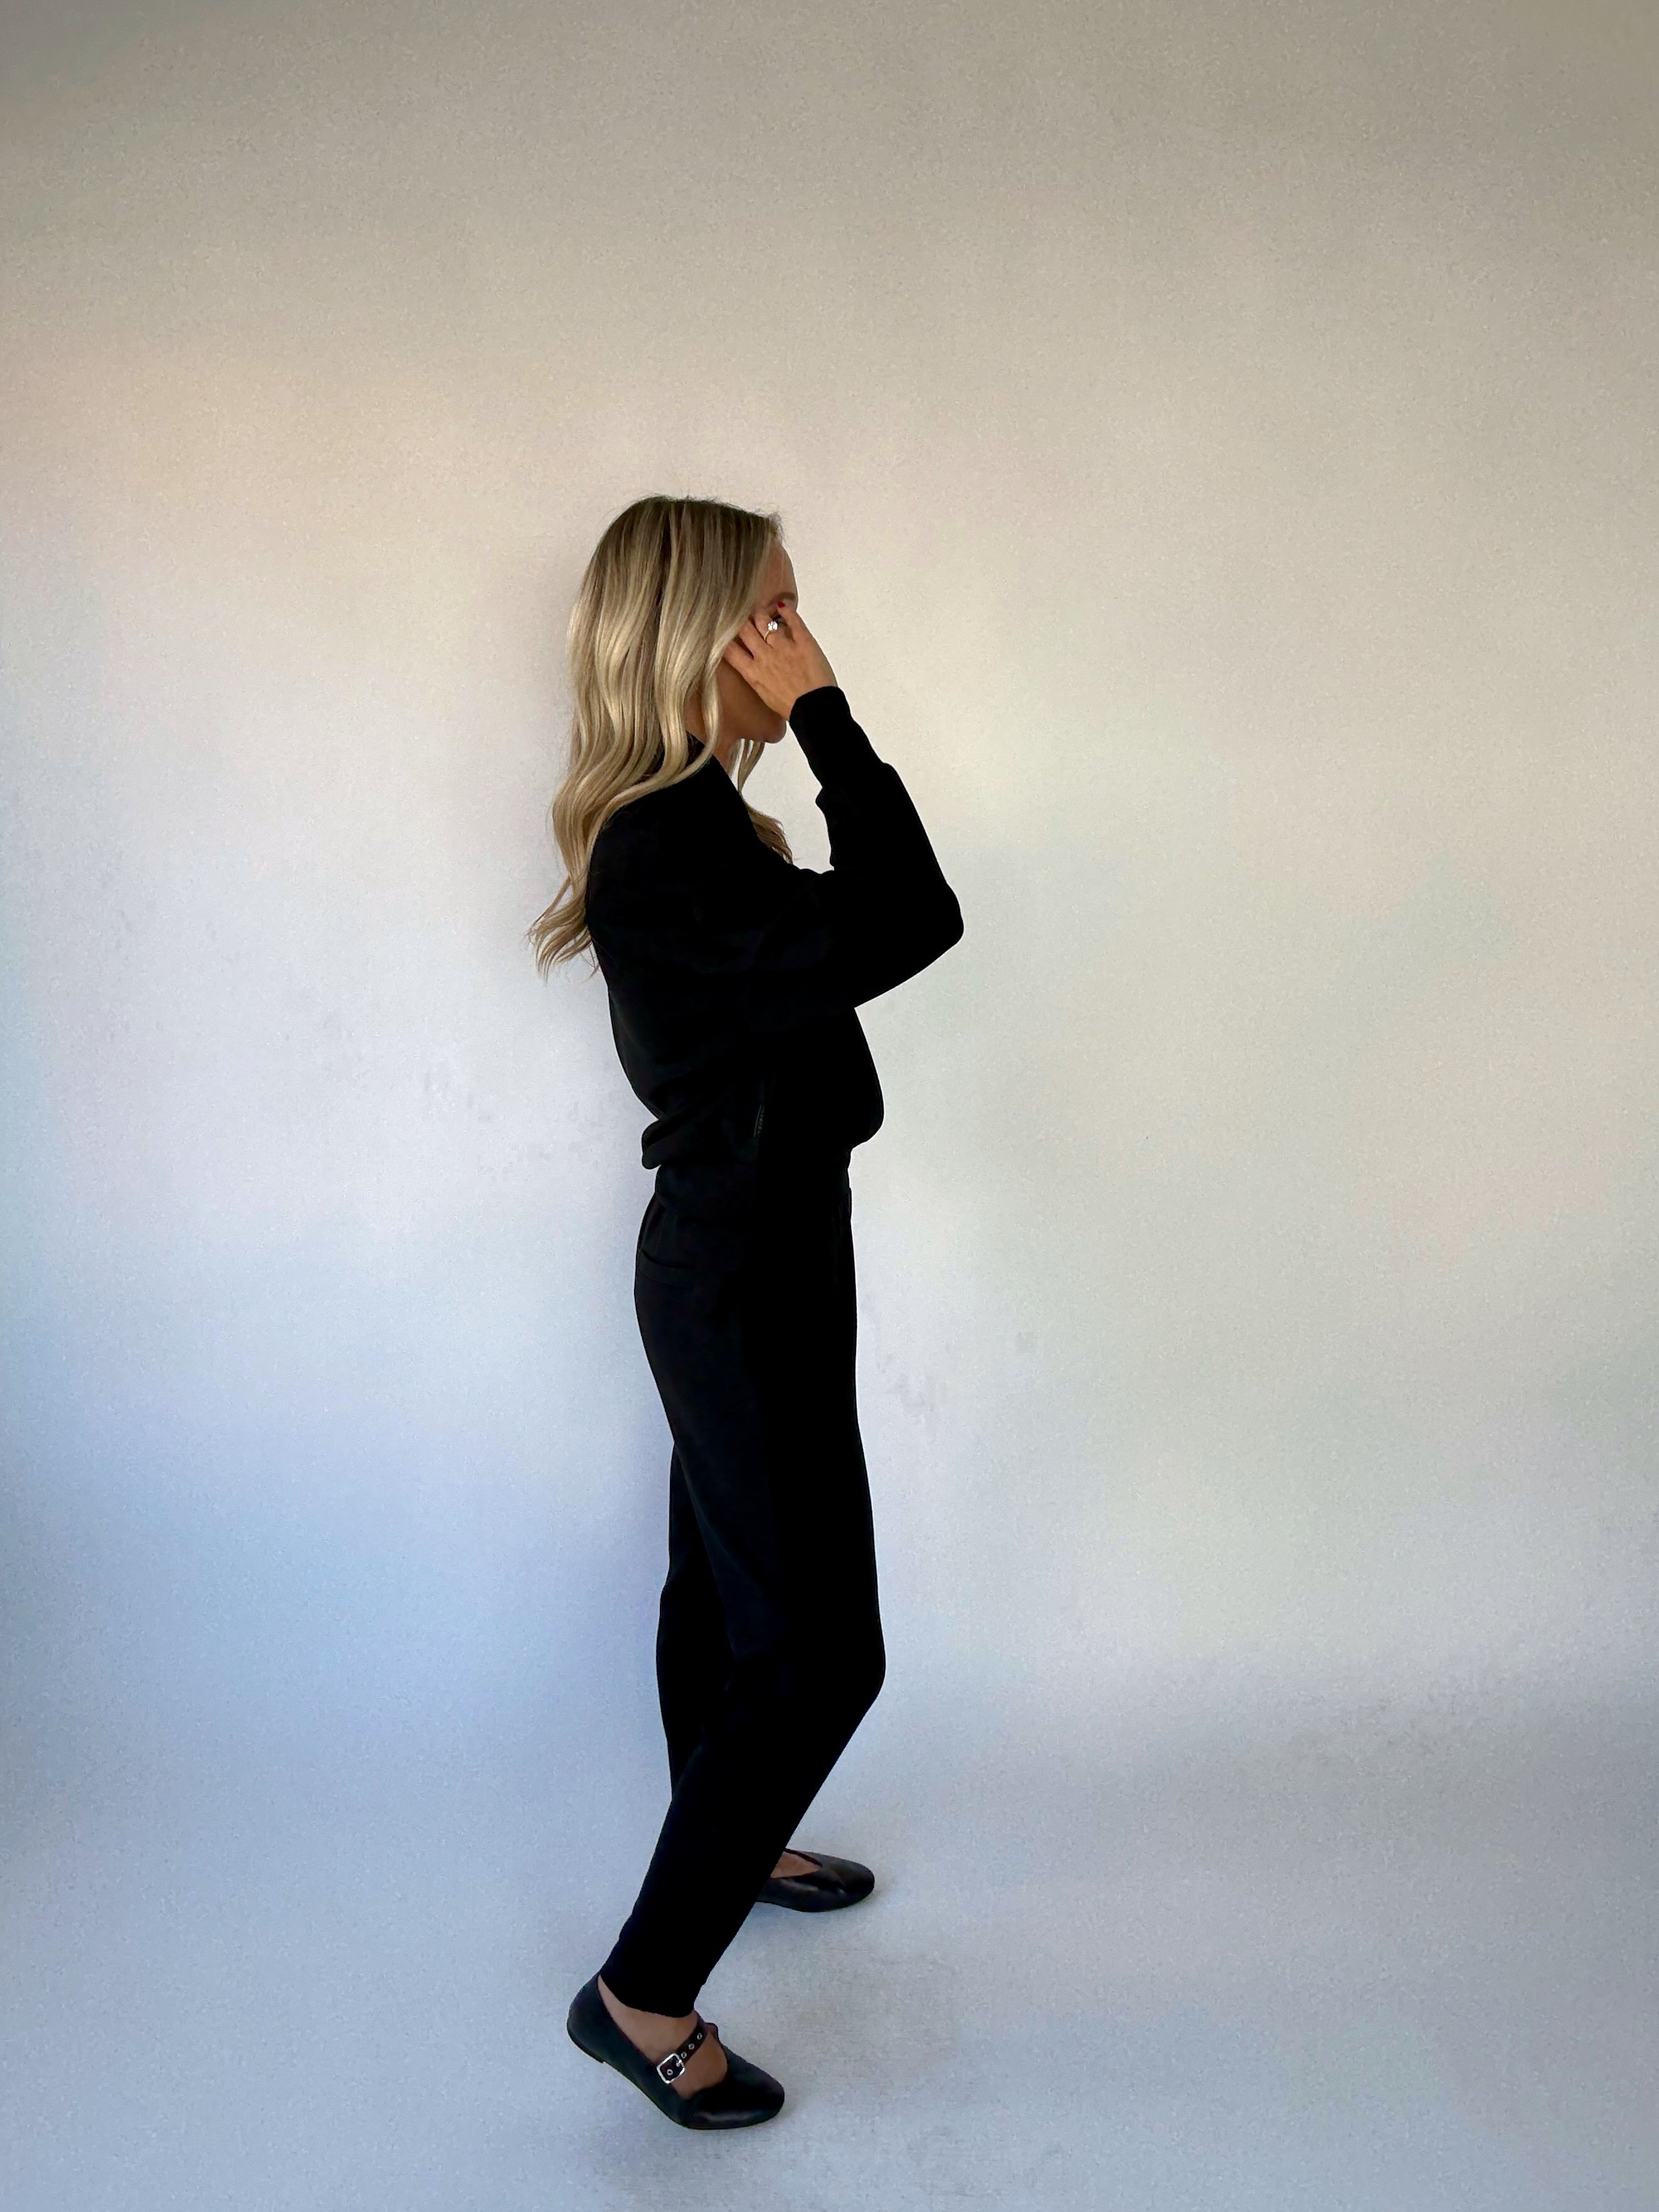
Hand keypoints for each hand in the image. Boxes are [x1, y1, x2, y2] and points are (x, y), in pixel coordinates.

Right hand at [722, 604, 836, 719]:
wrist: (815, 709)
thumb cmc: (792, 708)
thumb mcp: (765, 695)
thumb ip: (757, 676)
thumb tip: (755, 665)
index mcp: (753, 673)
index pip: (730, 650)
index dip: (724, 637)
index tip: (723, 630)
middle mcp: (765, 657)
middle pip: (745, 630)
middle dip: (741, 621)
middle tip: (741, 615)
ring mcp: (784, 647)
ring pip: (765, 622)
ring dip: (761, 615)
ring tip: (760, 612)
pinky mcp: (803, 642)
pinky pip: (793, 621)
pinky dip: (787, 611)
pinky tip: (783, 606)